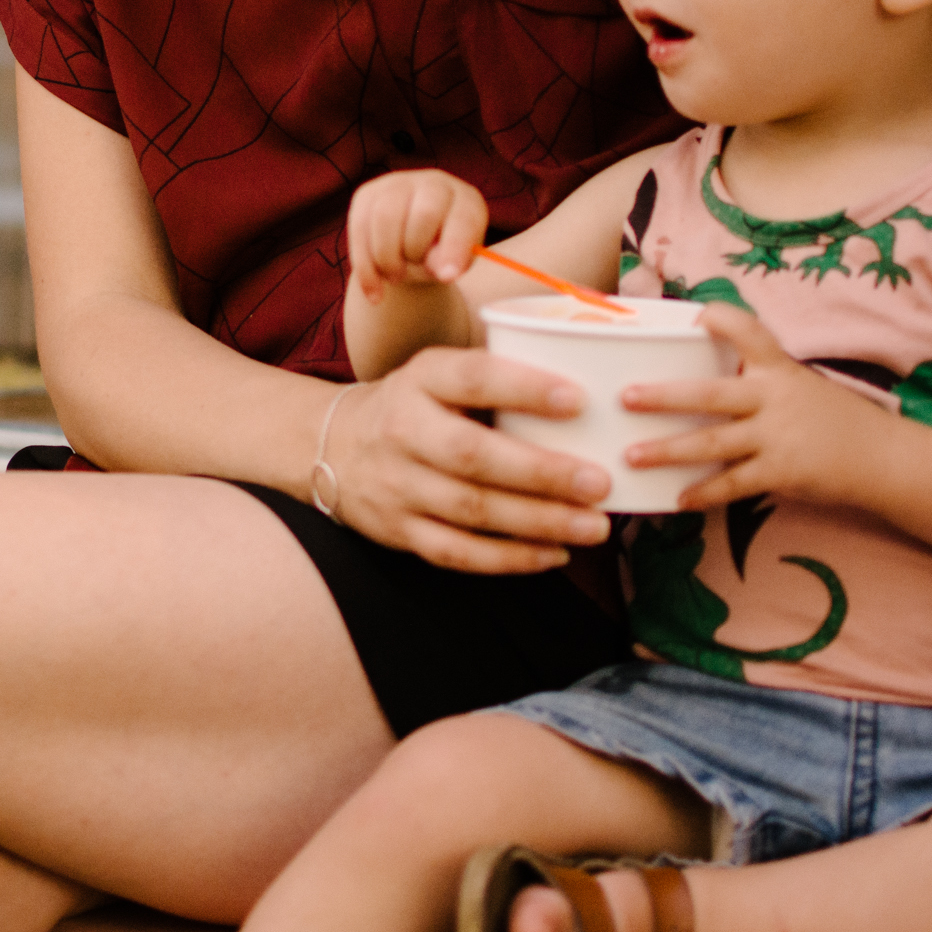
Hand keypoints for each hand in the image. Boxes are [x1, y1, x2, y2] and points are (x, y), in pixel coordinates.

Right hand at [324, 349, 613, 574]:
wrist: (331, 445)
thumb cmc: (415, 405)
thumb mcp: (439, 373)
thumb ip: (496, 379)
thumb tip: (594, 391)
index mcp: (420, 379)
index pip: (472, 378)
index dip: (524, 388)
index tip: (579, 400)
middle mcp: (402, 430)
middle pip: (472, 455)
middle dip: (542, 472)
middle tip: (600, 482)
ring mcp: (396, 485)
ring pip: (471, 510)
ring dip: (539, 521)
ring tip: (595, 526)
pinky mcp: (397, 530)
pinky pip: (457, 552)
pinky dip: (509, 558)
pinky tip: (554, 553)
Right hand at [346, 170, 486, 302]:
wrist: (411, 246)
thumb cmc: (440, 257)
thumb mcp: (453, 264)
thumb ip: (450, 264)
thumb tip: (442, 272)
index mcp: (465, 200)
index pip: (462, 219)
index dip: (455, 247)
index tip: (447, 277)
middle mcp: (434, 183)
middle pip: (423, 214)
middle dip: (414, 252)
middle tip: (410, 274)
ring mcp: (398, 184)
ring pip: (385, 218)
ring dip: (387, 259)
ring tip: (395, 277)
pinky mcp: (367, 195)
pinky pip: (359, 228)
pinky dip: (366, 268)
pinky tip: (374, 292)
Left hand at [622, 305, 890, 510]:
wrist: (880, 456)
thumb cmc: (828, 417)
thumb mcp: (795, 384)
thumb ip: (753, 377)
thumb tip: (695, 378)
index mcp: (777, 368)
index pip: (749, 332)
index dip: (723, 321)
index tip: (695, 315)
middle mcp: (773, 397)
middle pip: (710, 394)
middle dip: (665, 397)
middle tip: (626, 398)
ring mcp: (777, 436)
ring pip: (712, 442)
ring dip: (668, 450)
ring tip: (632, 456)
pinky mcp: (782, 471)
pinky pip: (734, 483)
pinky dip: (704, 492)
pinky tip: (677, 499)